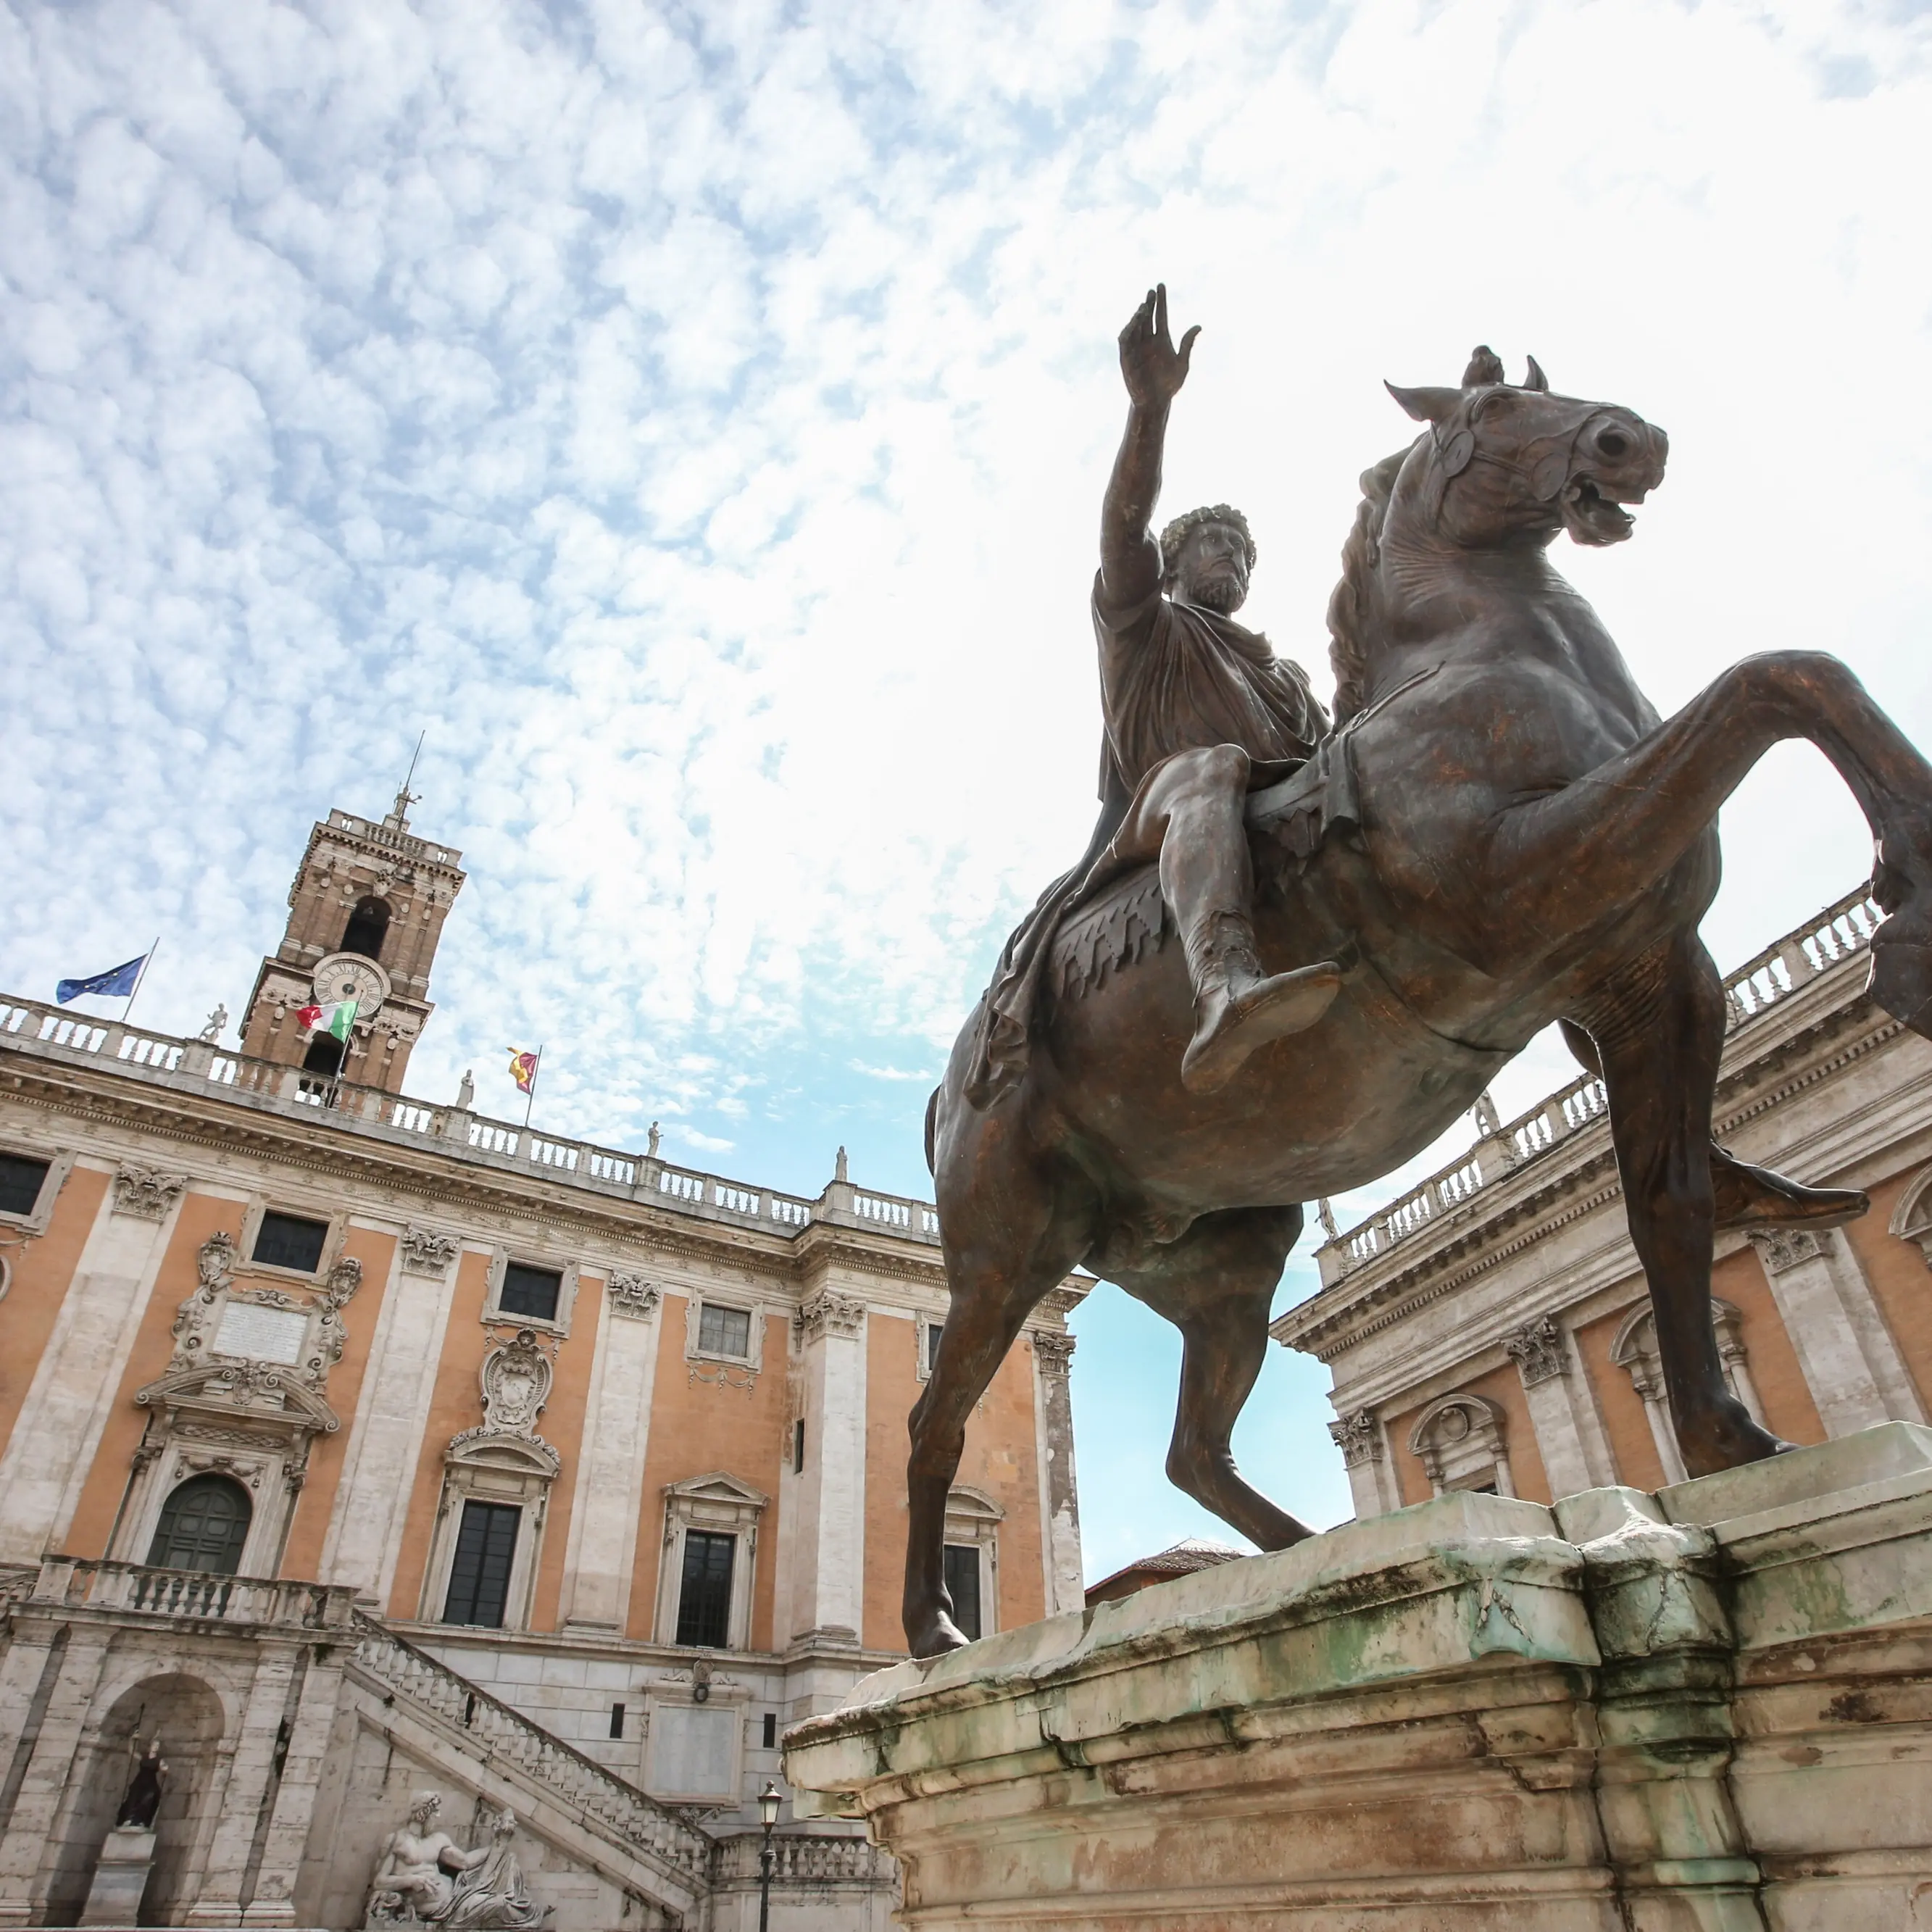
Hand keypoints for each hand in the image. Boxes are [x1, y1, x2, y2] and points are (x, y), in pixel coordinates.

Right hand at [1118, 284, 1199, 410]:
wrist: (1156, 402)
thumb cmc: (1169, 385)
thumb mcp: (1182, 363)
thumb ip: (1187, 344)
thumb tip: (1198, 326)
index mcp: (1162, 340)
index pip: (1160, 315)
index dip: (1161, 301)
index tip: (1160, 286)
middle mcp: (1148, 341)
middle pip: (1147, 317)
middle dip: (1149, 303)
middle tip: (1152, 291)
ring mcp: (1137, 348)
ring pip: (1136, 326)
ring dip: (1139, 315)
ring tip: (1145, 307)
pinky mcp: (1127, 357)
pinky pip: (1125, 340)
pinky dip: (1128, 330)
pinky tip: (1134, 322)